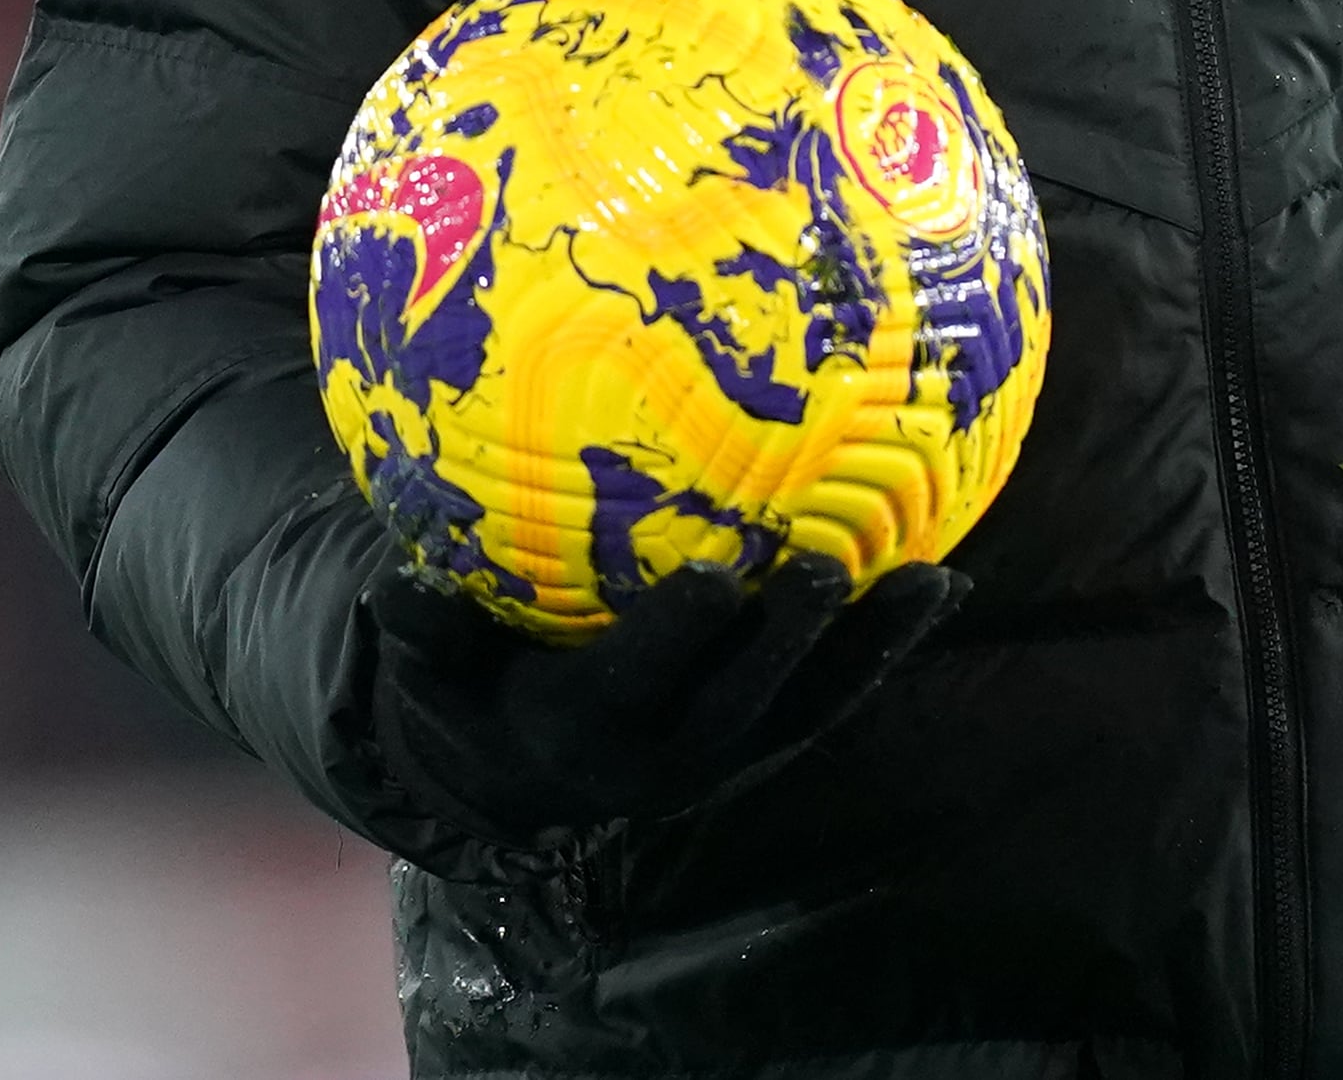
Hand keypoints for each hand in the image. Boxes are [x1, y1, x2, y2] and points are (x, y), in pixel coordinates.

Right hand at [366, 553, 964, 836]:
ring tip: (930, 581)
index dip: (674, 636)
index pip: (633, 684)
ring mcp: (724, 757)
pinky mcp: (763, 743)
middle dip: (784, 643)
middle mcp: (662, 760)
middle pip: (738, 705)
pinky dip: (882, 649)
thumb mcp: (427, 664)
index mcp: (580, 733)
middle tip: (827, 568)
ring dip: (867, 650)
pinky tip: (940, 582)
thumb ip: (422, 622)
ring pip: (805, 709)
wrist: (512, 775)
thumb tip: (402, 575)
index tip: (709, 572)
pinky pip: (831, 698)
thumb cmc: (466, 688)